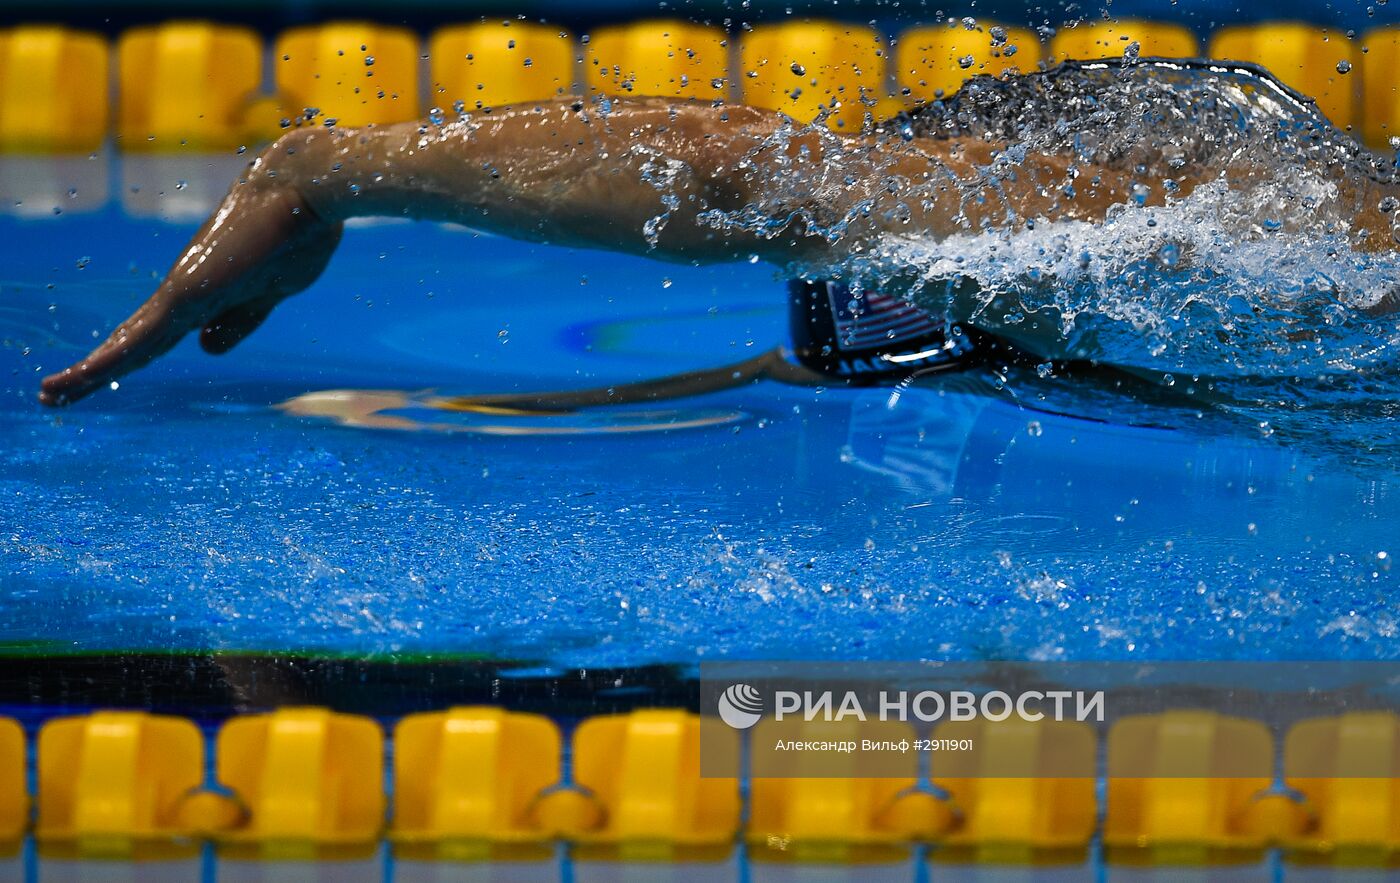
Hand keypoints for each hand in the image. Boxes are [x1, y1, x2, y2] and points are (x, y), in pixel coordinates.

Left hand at [39, 185, 341, 405]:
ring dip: (88, 372)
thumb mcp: (273, 291)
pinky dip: (108, 361)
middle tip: (54, 393)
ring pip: (127, 343)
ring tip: (50, 395)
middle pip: (133, 341)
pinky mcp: (185, 292)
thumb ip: (241, 320)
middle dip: (95, 369)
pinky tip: (84, 377)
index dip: (131, 357)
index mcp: (209, 293)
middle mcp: (186, 290)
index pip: (159, 335)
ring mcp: (182, 290)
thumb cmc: (299, 234)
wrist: (305, 194)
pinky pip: (141, 337)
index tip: (103, 375)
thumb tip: (205, 348)